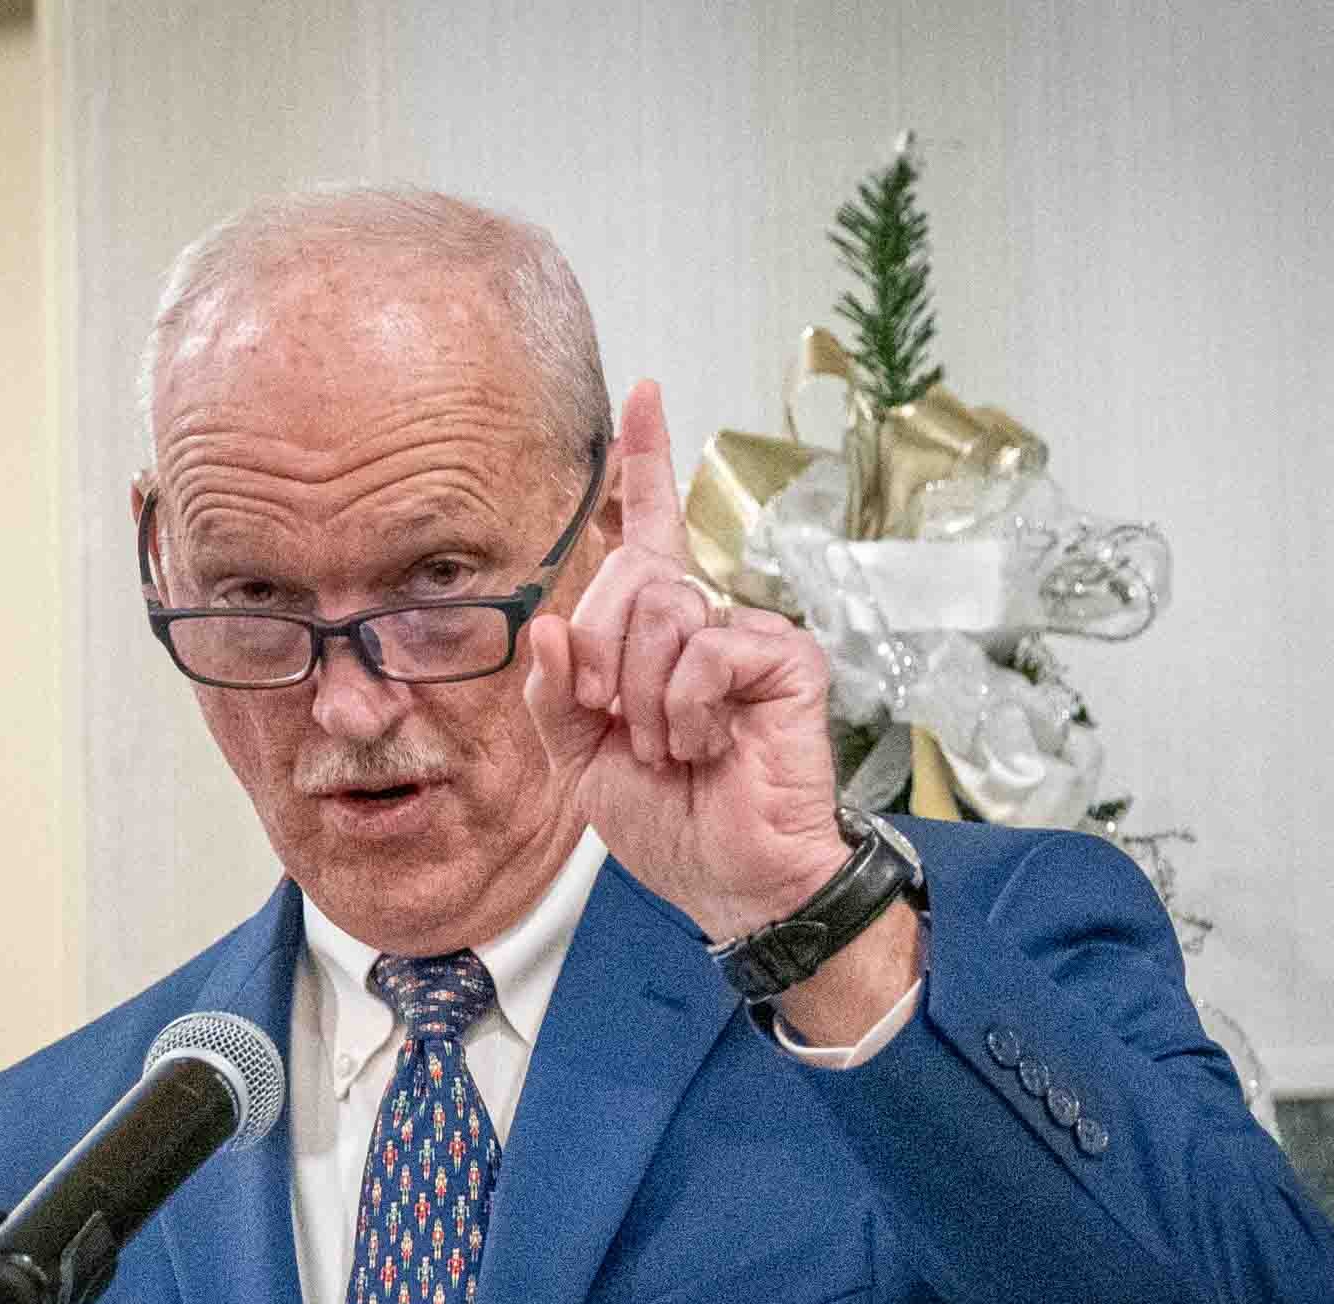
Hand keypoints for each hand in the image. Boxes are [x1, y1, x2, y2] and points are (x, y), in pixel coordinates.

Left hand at [524, 379, 849, 943]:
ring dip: (646, 701)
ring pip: (662, 613)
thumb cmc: (667, 817)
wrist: (729, 877)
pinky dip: (686, 708)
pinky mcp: (785, 655)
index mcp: (653, 633)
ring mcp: (747, 630)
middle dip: (603, 661)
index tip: (640, 394)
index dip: (643, 462)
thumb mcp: (579, 757)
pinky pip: (706, 648)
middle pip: (626, 577)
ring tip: (673, 748)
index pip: (645, 529)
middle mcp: (703, 616)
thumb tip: (548, 630)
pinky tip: (709, 745)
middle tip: (623, 727)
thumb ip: (554, 693)